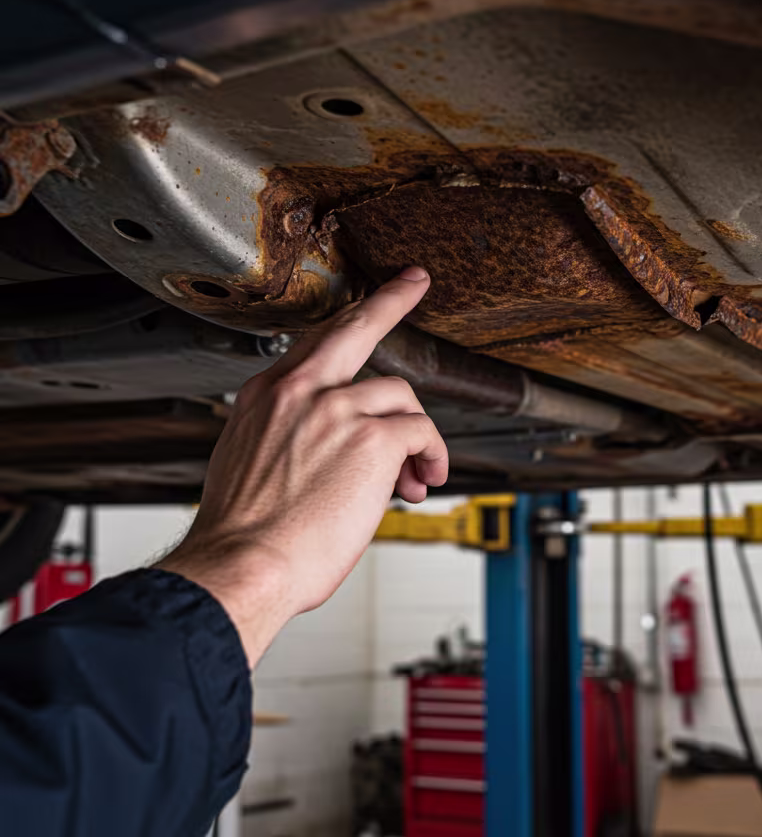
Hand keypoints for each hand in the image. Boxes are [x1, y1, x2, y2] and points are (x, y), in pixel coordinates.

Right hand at [159, 267, 447, 665]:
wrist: (240, 568)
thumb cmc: (244, 532)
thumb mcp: (248, 463)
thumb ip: (289, 435)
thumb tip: (335, 447)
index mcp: (267, 395)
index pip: (315, 342)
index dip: (347, 318)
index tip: (368, 296)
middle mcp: (300, 391)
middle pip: (356, 328)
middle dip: (389, 300)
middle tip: (412, 283)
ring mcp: (337, 408)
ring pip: (401, 397)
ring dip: (415, 436)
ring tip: (414, 474)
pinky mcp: (372, 436)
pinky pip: (421, 432)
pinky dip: (432, 456)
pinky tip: (422, 480)